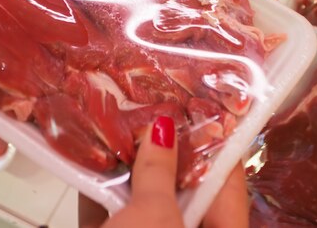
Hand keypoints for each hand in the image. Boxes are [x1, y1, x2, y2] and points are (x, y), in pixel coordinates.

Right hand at [78, 116, 248, 227]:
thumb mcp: (153, 219)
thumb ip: (159, 172)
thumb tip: (162, 128)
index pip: (227, 180)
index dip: (212, 139)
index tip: (193, 101)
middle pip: (182, 187)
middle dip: (161, 147)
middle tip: (148, 103)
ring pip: (144, 201)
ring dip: (129, 165)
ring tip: (119, 117)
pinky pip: (114, 215)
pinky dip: (103, 190)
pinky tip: (90, 153)